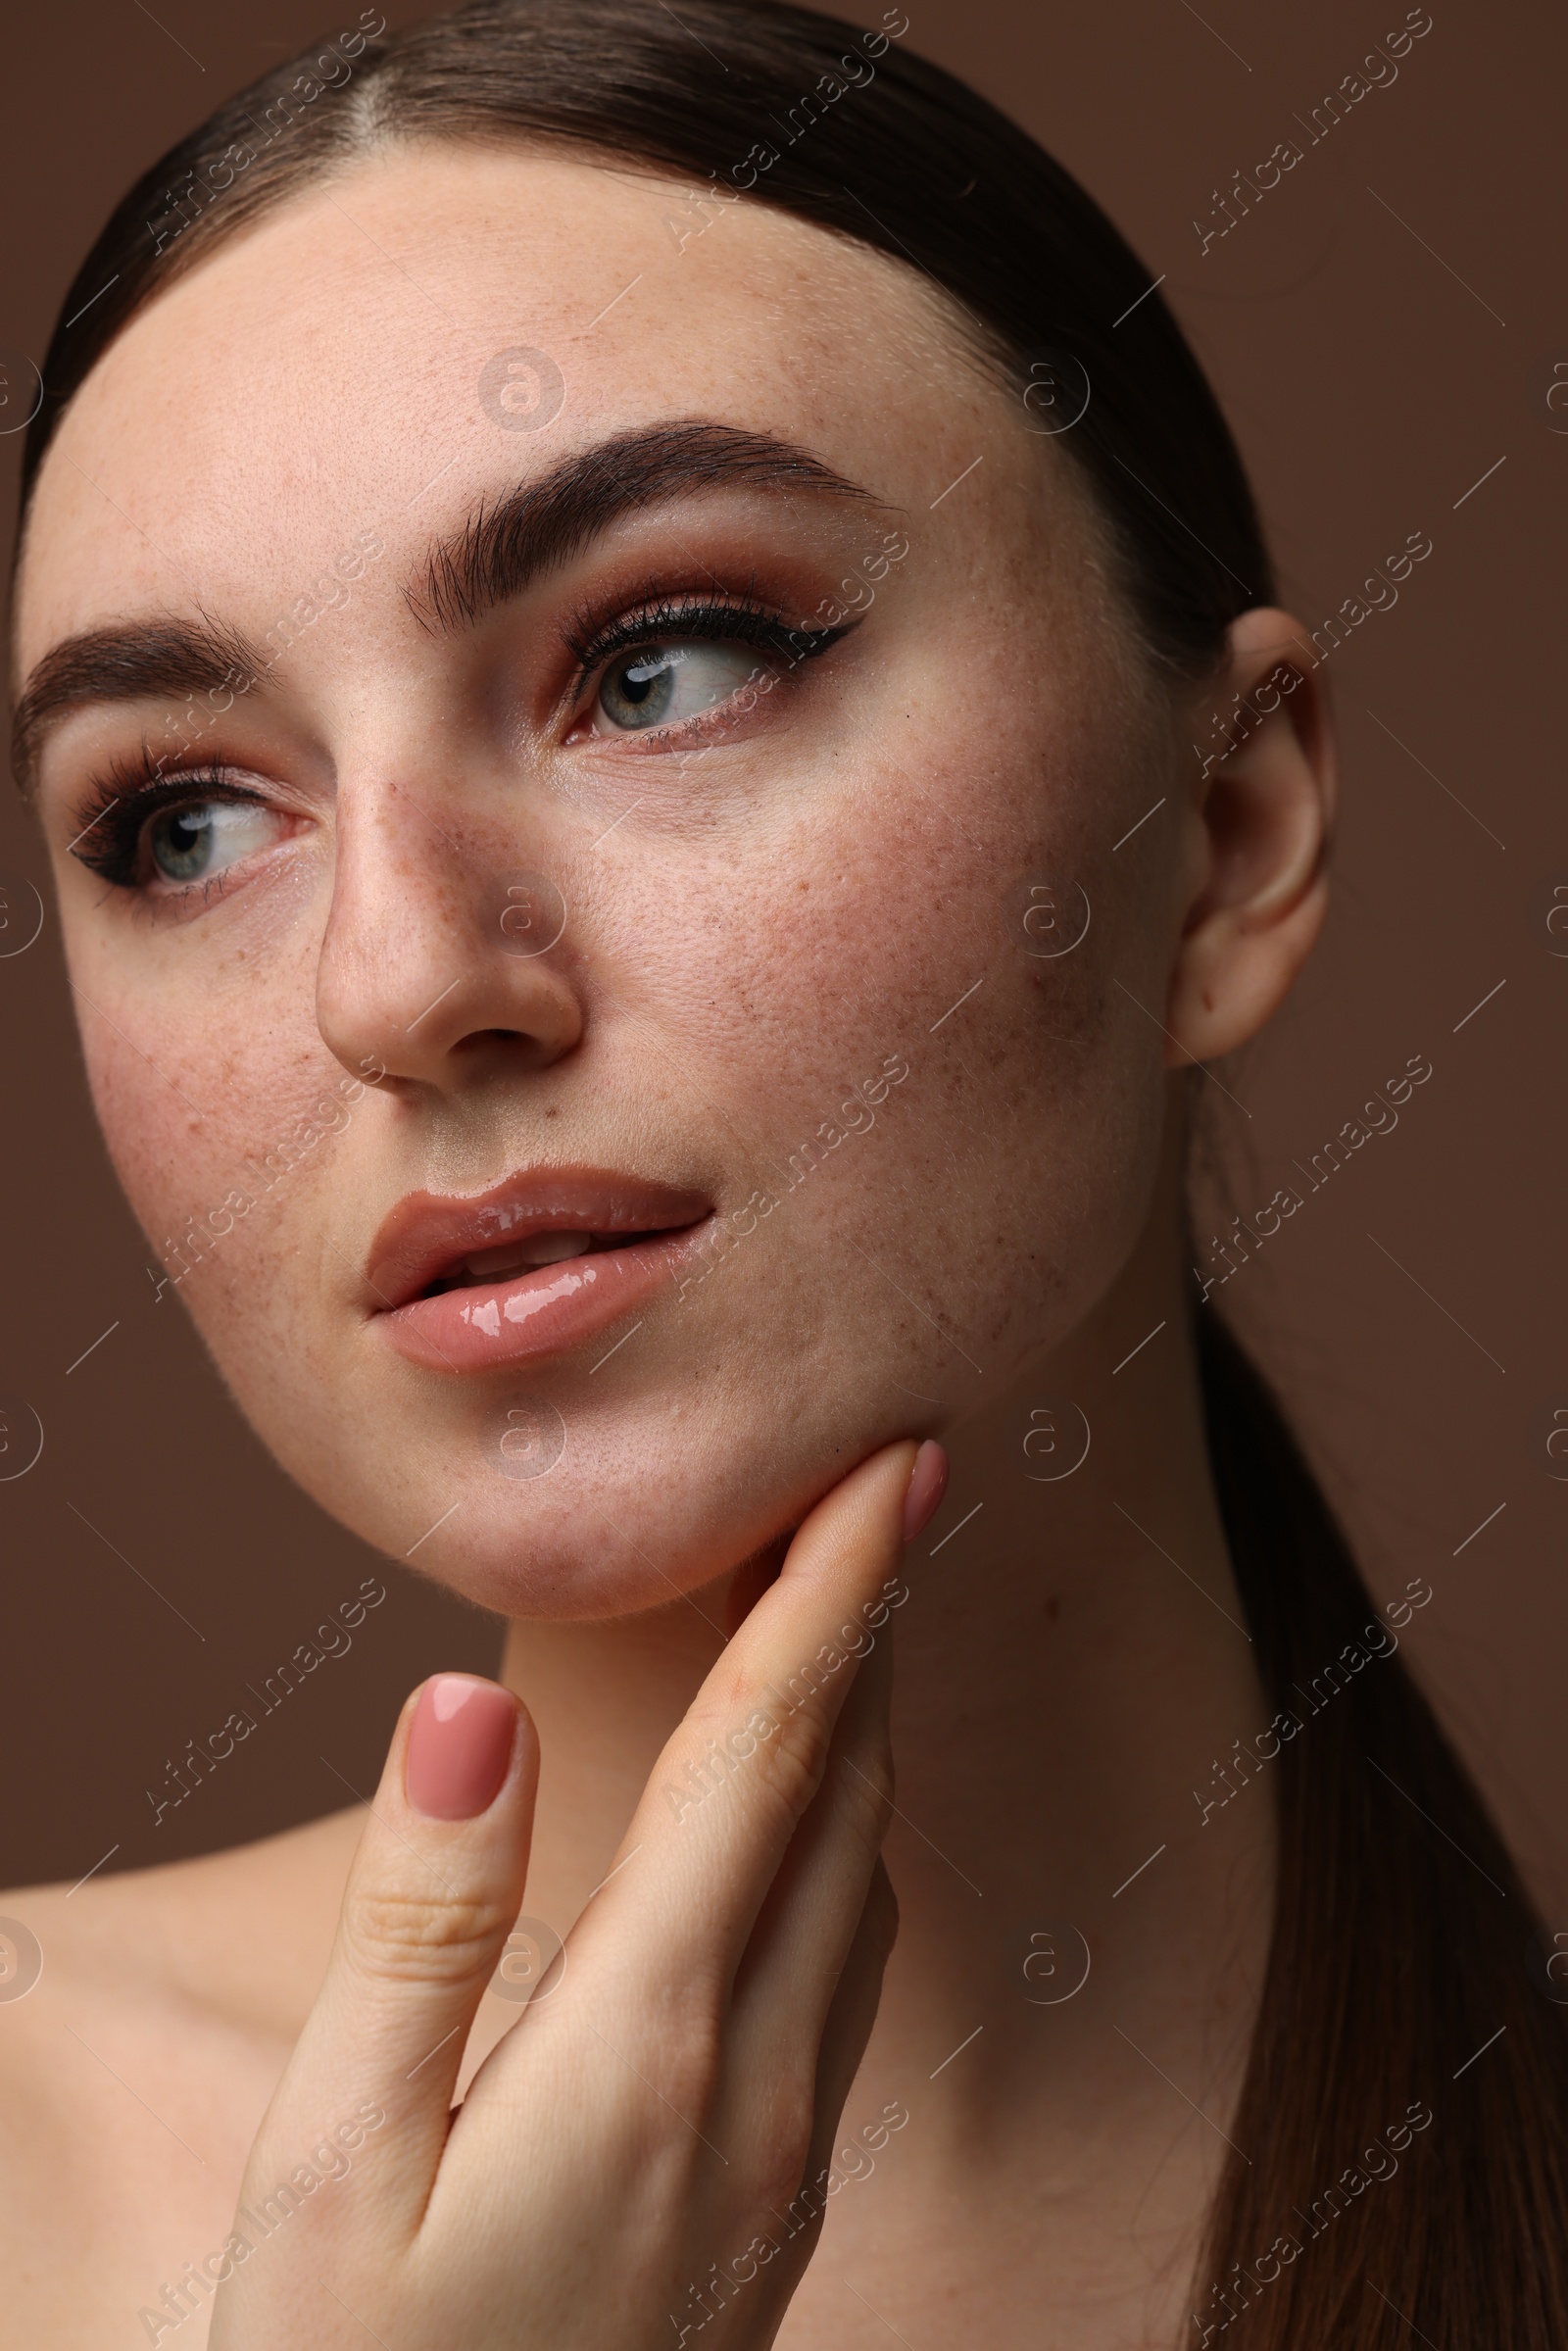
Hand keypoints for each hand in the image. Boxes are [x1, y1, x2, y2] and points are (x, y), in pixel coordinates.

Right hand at [208, 1437, 945, 2348]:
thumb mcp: (332, 2169)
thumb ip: (419, 1925)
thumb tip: (469, 1706)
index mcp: (651, 2040)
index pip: (769, 1754)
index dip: (839, 1590)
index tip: (902, 1459)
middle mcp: (755, 2079)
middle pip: (843, 1791)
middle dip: (873, 1621)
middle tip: (890, 1481)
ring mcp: (782, 2149)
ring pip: (859, 1875)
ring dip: (863, 1726)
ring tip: (848, 1611)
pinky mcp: (771, 2200)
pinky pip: (845, 1966)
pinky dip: (841, 1837)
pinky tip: (807, 1823)